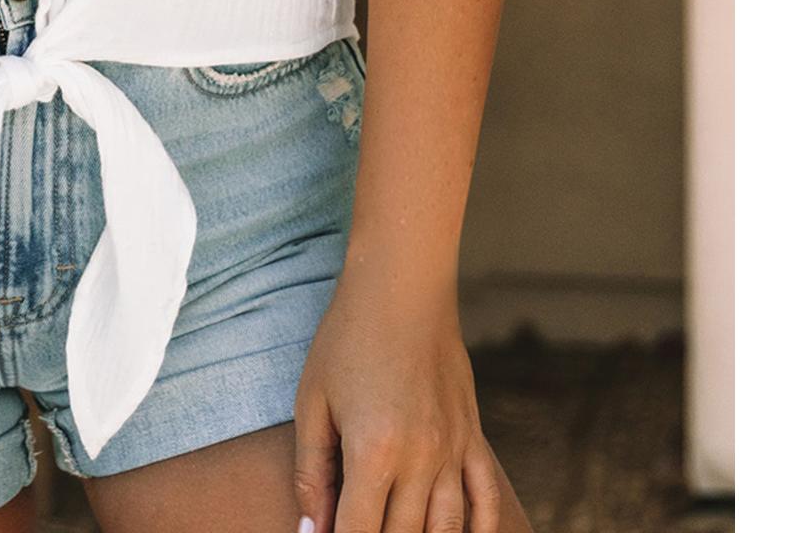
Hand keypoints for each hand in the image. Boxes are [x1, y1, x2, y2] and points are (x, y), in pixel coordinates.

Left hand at [291, 267, 503, 532]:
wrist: (401, 287)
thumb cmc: (348, 338)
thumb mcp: (312, 401)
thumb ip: (311, 471)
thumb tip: (310, 529)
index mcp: (374, 450)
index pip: (357, 532)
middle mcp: (420, 458)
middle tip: (357, 523)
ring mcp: (452, 449)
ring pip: (444, 529)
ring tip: (395, 528)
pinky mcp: (472, 436)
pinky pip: (486, 499)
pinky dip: (478, 530)